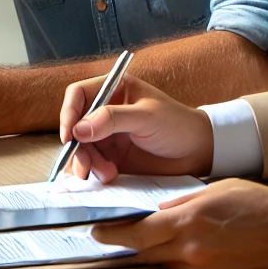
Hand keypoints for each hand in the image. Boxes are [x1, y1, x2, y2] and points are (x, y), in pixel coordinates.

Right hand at [59, 73, 213, 181]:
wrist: (198, 153)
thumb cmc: (177, 125)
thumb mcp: (147, 117)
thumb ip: (113, 119)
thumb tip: (79, 129)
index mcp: (114, 90)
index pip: (78, 95)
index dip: (69, 113)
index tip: (70, 137)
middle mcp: (106, 111)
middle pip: (75, 126)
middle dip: (78, 148)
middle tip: (86, 168)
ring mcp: (108, 136)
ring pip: (81, 148)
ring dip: (87, 163)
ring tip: (108, 174)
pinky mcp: (112, 158)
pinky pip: (92, 164)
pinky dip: (93, 173)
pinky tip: (106, 178)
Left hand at [91, 178, 267, 268]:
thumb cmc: (263, 208)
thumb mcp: (220, 190)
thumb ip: (185, 201)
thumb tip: (160, 211)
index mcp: (190, 222)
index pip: (139, 232)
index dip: (114, 233)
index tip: (96, 230)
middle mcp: (192, 252)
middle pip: (148, 251)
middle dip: (134, 242)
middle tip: (120, 233)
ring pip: (170, 263)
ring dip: (167, 250)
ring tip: (185, 234)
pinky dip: (191, 263)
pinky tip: (210, 249)